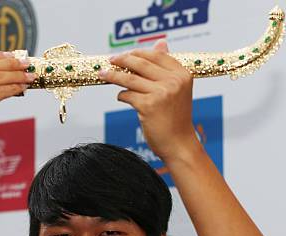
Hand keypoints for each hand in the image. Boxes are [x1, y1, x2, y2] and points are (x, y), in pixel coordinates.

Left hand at [101, 40, 197, 161]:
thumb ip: (167, 68)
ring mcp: (161, 93)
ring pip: (130, 78)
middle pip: (141, 63)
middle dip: (122, 60)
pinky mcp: (148, 106)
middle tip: (110, 60)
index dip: (138, 52)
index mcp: (182, 74)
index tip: (125, 54)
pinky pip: (127, 95)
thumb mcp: (177, 90)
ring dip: (113, 75)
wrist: (179, 144)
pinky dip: (121, 95)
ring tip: (103, 74)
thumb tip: (160, 42)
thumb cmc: (176, 118)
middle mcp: (174, 82)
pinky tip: (121, 97)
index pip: (156, 55)